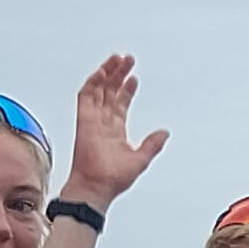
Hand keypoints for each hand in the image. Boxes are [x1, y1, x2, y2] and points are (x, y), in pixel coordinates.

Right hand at [65, 53, 169, 206]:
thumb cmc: (113, 179)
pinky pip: (86, 96)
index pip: (120, 104)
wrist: (97, 187)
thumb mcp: (140, 159)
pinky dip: (93, 83)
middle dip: (118, 75)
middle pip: (110, 92)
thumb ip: (152, 144)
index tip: (134, 78)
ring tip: (117, 59)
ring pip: (98, 90)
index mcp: (114, 131)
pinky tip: (102, 72)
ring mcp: (92, 120)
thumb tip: (164, 133)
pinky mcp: (84, 120)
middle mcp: (102, 123)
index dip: (127, 90)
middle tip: (127, 60)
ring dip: (107, 74)